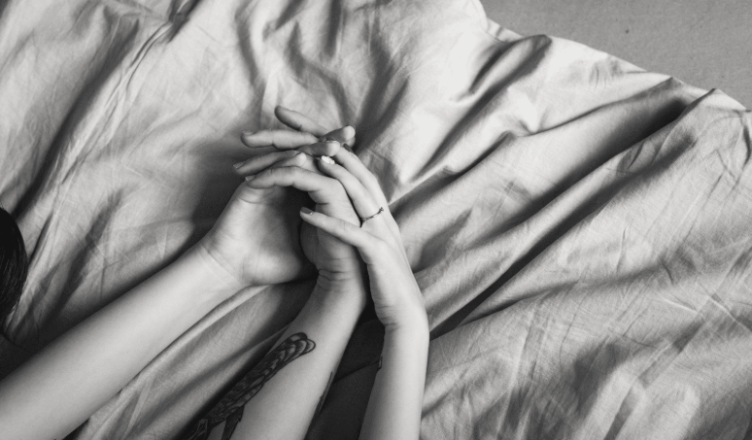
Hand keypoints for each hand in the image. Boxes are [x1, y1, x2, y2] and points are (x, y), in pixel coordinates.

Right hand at [225, 107, 362, 287]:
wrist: (235, 273)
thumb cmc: (269, 265)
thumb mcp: (310, 253)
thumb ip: (330, 243)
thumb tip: (363, 248)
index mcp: (299, 195)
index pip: (323, 170)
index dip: (342, 158)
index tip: (365, 151)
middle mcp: (284, 185)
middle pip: (309, 155)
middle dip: (329, 141)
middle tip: (350, 131)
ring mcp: (267, 183)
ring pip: (291, 157)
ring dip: (312, 149)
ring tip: (333, 144)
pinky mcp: (250, 188)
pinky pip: (270, 170)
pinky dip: (286, 163)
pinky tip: (303, 158)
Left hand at [298, 147, 426, 330]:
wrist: (403, 314)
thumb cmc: (384, 282)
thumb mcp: (371, 245)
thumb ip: (360, 224)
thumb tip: (342, 208)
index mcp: (383, 217)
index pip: (364, 177)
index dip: (346, 155)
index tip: (324, 140)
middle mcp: (385, 220)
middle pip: (362, 177)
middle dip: (340, 154)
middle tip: (315, 136)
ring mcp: (383, 235)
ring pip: (360, 197)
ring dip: (337, 178)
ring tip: (314, 161)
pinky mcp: (376, 255)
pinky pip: (349, 233)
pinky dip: (327, 221)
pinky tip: (305, 213)